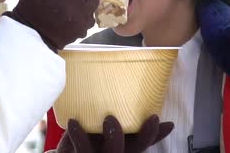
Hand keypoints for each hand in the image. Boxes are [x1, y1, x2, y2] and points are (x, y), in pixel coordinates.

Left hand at [57, 115, 173, 152]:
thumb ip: (112, 110)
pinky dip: (79, 135)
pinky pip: (82, 149)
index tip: (167, 122)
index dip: (156, 134)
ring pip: (113, 152)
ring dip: (115, 136)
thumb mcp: (97, 121)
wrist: (62, 151)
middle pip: (135, 149)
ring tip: (109, 118)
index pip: (143, 141)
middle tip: (146, 118)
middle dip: (144, 135)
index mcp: (120, 144)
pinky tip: (75, 122)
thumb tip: (121, 83)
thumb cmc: (80, 135)